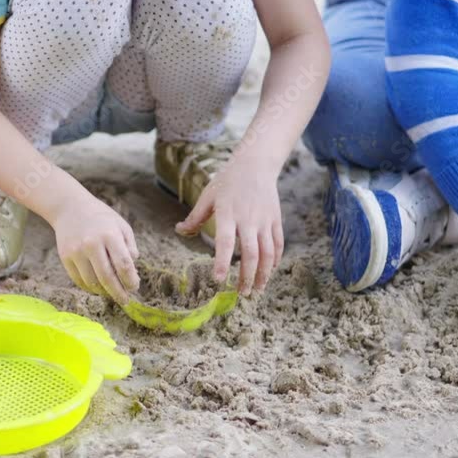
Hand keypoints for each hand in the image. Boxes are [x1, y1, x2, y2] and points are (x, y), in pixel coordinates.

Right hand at [53, 199, 139, 303]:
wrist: (70, 208)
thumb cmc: (101, 218)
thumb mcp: (121, 225)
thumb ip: (129, 247)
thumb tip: (132, 270)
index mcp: (109, 234)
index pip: (123, 264)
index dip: (130, 280)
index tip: (134, 287)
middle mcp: (92, 244)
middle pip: (107, 277)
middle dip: (118, 292)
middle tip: (125, 300)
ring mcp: (76, 251)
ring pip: (92, 282)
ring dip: (104, 292)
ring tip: (111, 293)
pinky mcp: (65, 257)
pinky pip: (79, 280)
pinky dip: (90, 287)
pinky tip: (98, 287)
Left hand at [175, 160, 283, 295]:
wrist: (256, 164)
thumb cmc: (227, 182)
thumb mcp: (208, 196)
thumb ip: (195, 217)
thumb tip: (179, 230)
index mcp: (228, 213)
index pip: (225, 242)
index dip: (223, 262)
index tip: (219, 280)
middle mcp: (248, 219)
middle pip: (251, 253)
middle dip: (247, 276)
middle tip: (241, 293)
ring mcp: (264, 220)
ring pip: (268, 252)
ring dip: (263, 274)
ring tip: (256, 290)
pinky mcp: (276, 220)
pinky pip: (278, 244)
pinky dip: (275, 261)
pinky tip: (268, 273)